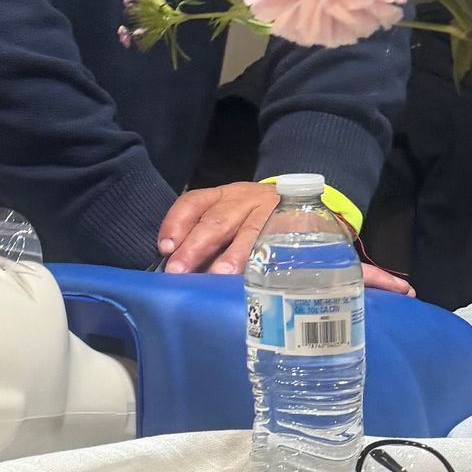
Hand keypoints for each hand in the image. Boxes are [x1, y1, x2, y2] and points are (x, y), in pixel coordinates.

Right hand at [156, 183, 416, 291]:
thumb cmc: (313, 236)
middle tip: (201, 277)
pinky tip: (163, 245)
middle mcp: (264, 205)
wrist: (294, 191)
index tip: (239, 278)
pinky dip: (175, 221)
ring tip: (173, 268)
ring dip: (189, 241)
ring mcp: (236, 197)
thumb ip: (367, 274)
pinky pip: (190, 202)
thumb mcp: (338, 251)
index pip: (274, 237)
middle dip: (219, 250)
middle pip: (238, 225)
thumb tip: (407, 294)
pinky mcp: (214, 193)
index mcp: (295, 221)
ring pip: (211, 215)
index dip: (255, 255)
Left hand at [156, 183, 283, 275]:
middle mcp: (245, 200)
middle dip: (195, 247)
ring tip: (218, 275)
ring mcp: (271, 212)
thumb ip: (207, 238)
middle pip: (217, 221)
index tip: (165, 247)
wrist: (306, 206)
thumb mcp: (230, 217)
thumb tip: (180, 271)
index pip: (193, 203)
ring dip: (231, 256)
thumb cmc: (256, 220)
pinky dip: (265, 260)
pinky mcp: (293, 227)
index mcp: (223, 196)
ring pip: (248, 232)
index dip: (176, 223)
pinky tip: (255, 276)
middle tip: (179, 271)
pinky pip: (277, 243)